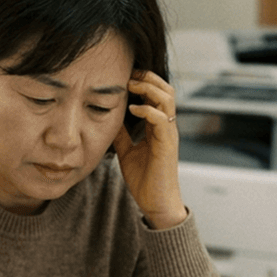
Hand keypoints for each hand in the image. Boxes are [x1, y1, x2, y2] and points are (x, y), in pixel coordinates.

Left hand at [112, 70, 187, 228]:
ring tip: (131, 84)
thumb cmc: (144, 179)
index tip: (124, 75)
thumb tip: (108, 118)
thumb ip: (122, 134)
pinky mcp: (168, 145)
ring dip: (149, 87)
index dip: (143, 81)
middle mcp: (166, 126)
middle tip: (128, 73)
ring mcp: (168, 134)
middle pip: (165, 90)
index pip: (156, 94)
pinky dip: (148, 110)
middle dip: (148, 77)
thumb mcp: (127, 151)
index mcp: (157, 126)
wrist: (155, 203)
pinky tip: (133, 108)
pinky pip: (162, 119)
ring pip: (167, 99)